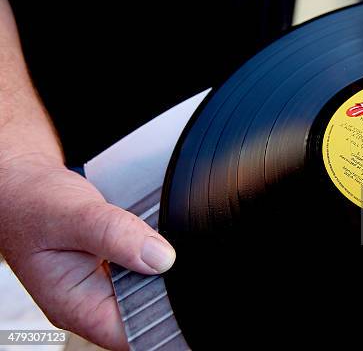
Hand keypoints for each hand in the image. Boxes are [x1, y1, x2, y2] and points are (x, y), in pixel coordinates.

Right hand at [0, 154, 175, 349]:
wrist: (24, 186)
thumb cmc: (33, 204)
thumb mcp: (74, 215)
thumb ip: (116, 235)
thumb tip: (161, 258)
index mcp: (75, 306)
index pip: (130, 332)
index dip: (162, 314)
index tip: (182, 286)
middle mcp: (91, 301)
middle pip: (146, 310)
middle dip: (165, 286)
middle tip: (169, 253)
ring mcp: (103, 285)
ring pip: (148, 287)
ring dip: (161, 268)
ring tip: (154, 241)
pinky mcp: (114, 266)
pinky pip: (144, 267)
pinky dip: (154, 253)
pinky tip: (150, 237)